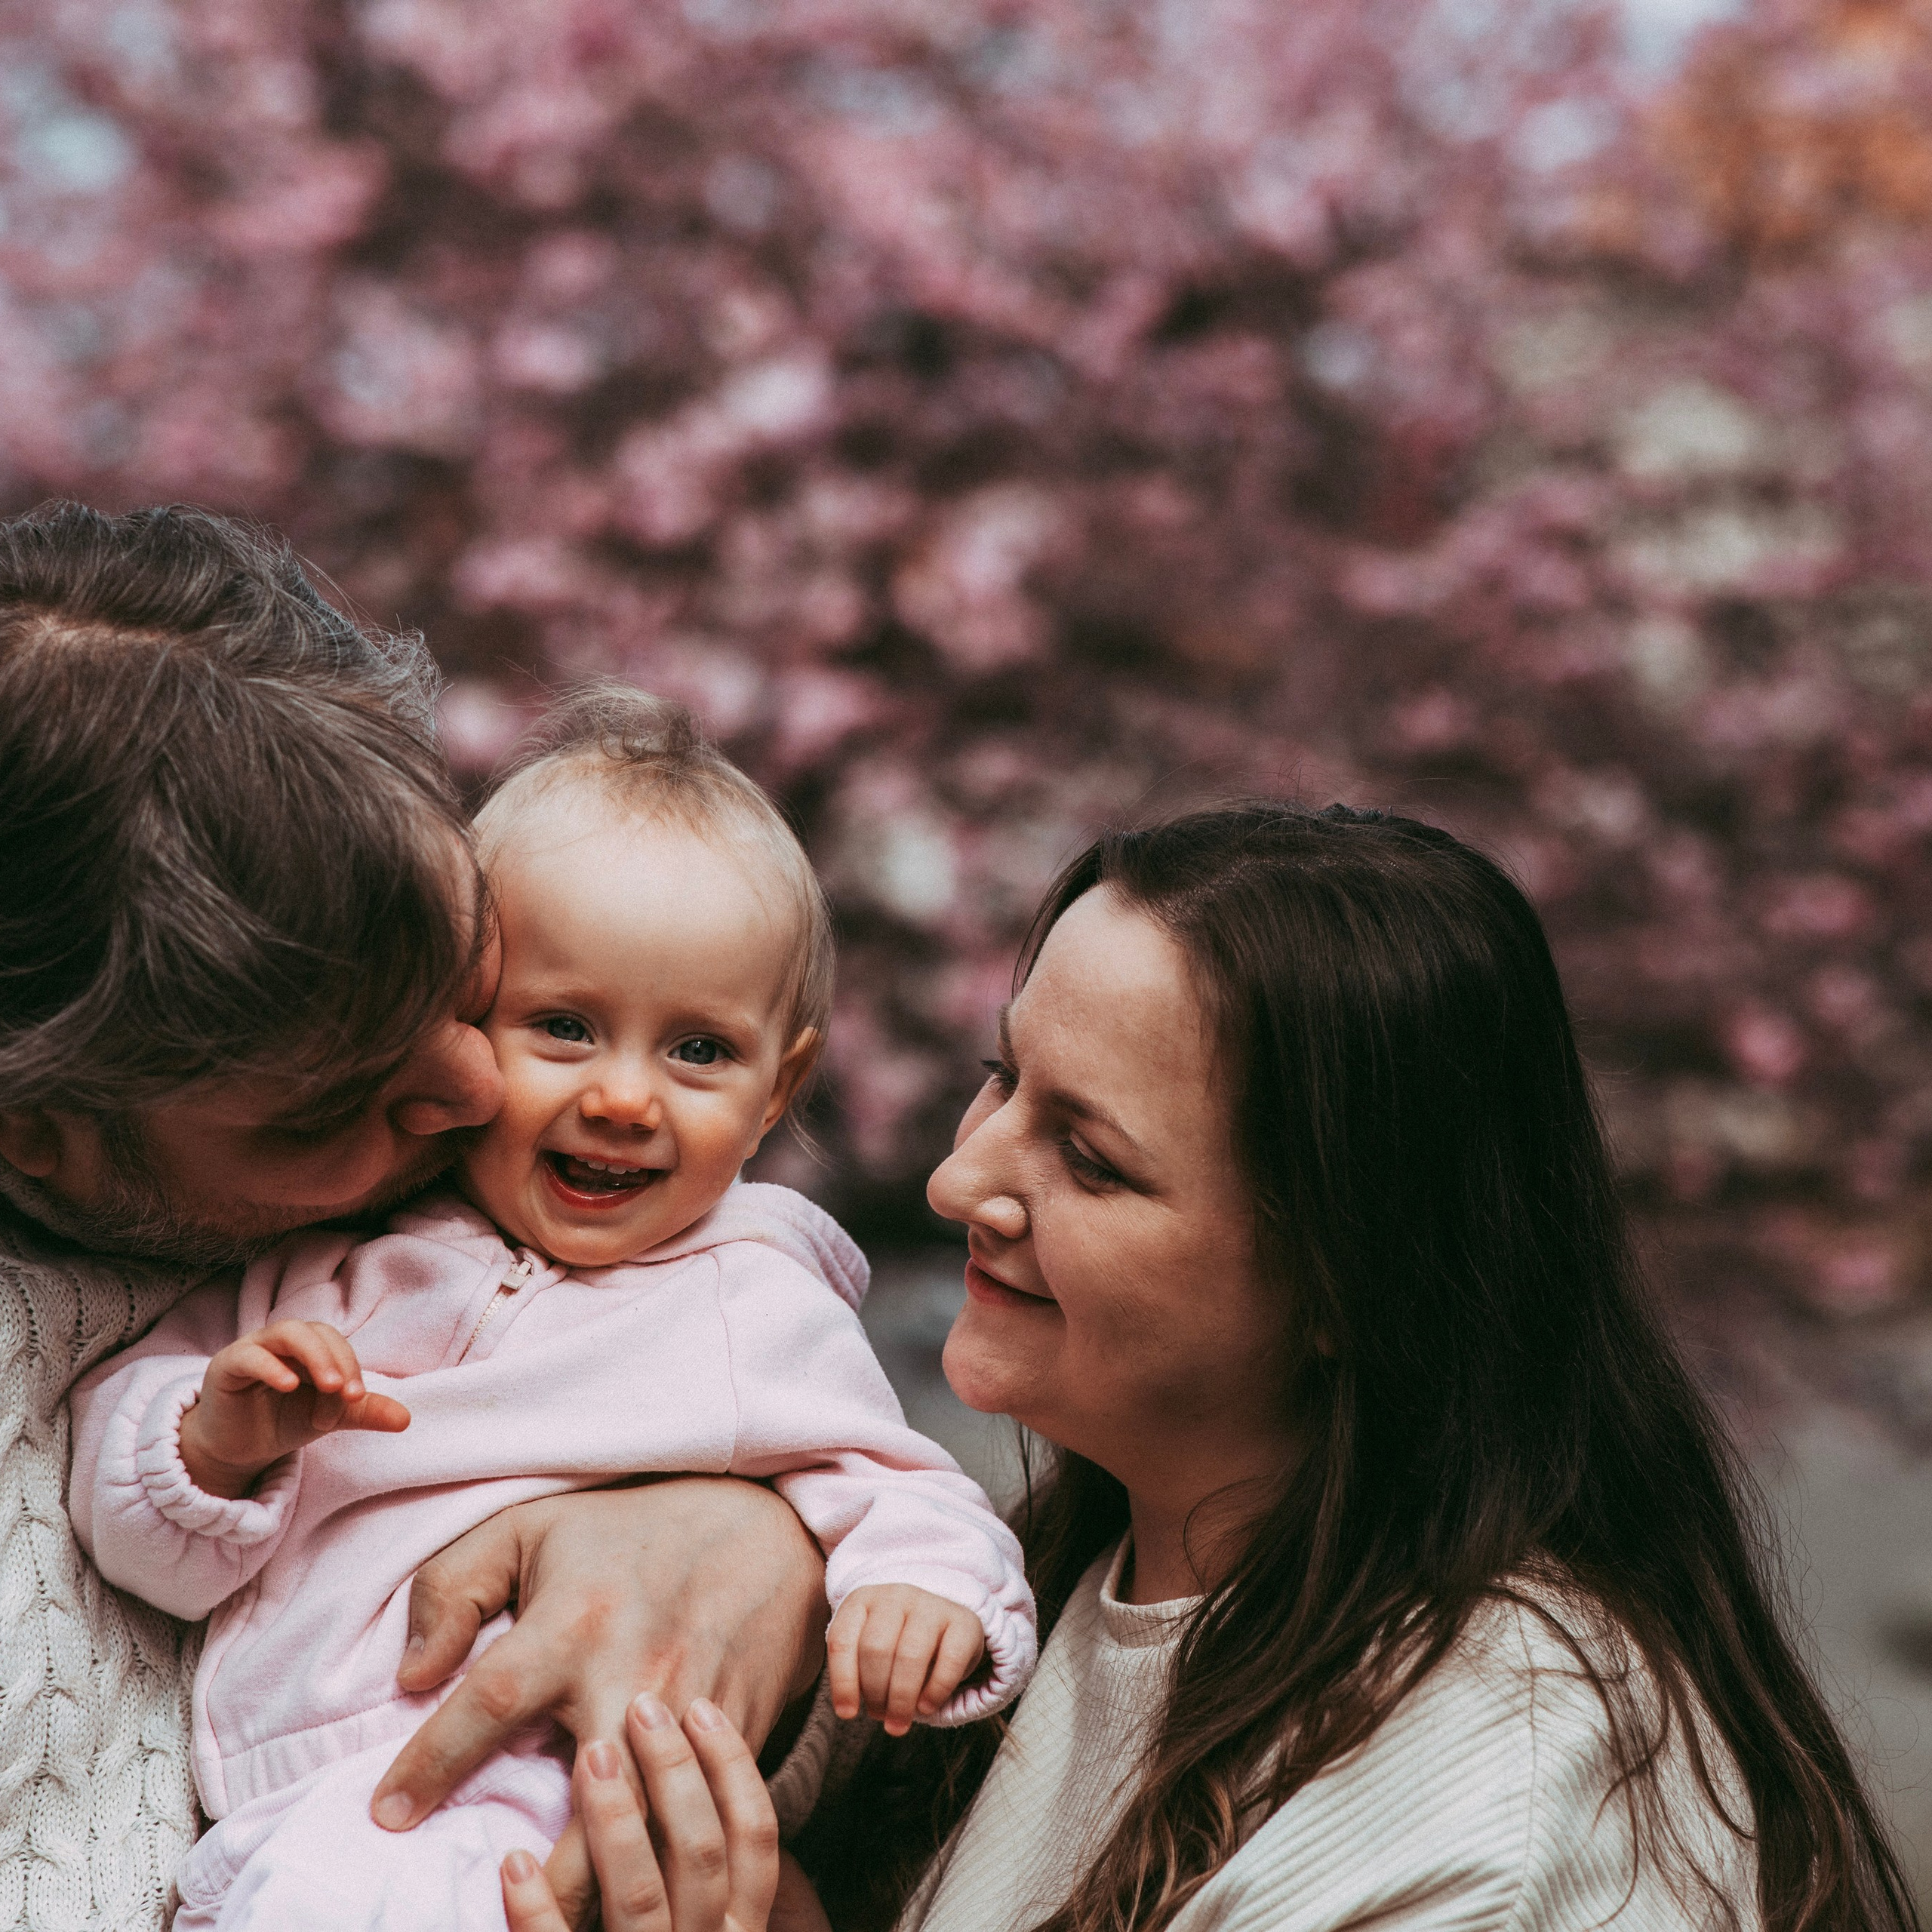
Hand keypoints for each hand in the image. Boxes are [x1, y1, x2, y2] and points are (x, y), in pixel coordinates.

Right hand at [179, 1320, 409, 1499]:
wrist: (238, 1449)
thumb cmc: (283, 1421)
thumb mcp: (328, 1417)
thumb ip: (363, 1412)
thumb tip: (406, 1419)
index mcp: (311, 1347)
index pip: (337, 1344)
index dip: (351, 1367)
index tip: (358, 1399)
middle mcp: (284, 1341)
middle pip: (316, 1333)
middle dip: (336, 1361)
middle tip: (346, 1393)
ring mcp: (254, 1348)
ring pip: (287, 1333)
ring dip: (313, 1356)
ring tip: (328, 1386)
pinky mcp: (227, 1364)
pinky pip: (250, 1355)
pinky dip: (271, 1366)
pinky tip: (288, 1384)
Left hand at [371, 1477, 826, 1923]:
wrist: (766, 1531)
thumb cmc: (628, 1530)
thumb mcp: (528, 1528)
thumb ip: (451, 1587)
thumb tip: (411, 1675)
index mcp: (575, 1621)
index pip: (489, 1704)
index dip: (431, 1764)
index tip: (387, 1815)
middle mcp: (636, 1673)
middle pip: (586, 1805)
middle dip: (543, 1878)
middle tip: (493, 1898)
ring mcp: (693, 1714)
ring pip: (650, 1836)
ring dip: (605, 1887)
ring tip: (556, 1917)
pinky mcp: (737, 1737)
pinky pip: (702, 1823)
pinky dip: (664, 1867)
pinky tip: (629, 1893)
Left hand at [500, 1693, 777, 1931]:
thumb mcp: (712, 1922)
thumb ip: (708, 1869)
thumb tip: (708, 1786)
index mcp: (740, 1925)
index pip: (757, 1837)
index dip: (733, 1770)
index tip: (704, 1708)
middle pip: (702, 1852)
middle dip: (674, 1774)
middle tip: (643, 1705)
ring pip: (641, 1895)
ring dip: (616, 1821)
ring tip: (590, 1758)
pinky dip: (539, 1911)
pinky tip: (514, 1863)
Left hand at [827, 1584, 984, 1735]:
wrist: (941, 1621)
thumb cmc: (894, 1642)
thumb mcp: (866, 1649)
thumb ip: (854, 1671)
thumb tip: (849, 1709)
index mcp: (862, 1600)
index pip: (842, 1640)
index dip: (843, 1682)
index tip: (847, 1714)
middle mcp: (895, 1595)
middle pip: (876, 1649)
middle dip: (875, 1693)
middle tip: (879, 1716)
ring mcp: (931, 1604)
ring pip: (909, 1656)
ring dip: (901, 1699)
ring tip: (898, 1723)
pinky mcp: (964, 1621)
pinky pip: (949, 1661)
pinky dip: (935, 1691)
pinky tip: (926, 1707)